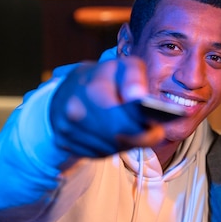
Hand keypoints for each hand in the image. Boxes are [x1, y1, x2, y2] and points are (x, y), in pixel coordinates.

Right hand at [50, 57, 164, 157]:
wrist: (65, 88)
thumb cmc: (103, 78)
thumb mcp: (123, 67)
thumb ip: (135, 78)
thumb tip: (138, 98)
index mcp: (92, 90)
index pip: (126, 124)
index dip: (146, 132)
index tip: (156, 129)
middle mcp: (76, 111)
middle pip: (118, 140)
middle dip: (138, 138)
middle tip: (148, 131)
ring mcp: (67, 129)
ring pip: (109, 150)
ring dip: (124, 143)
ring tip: (129, 129)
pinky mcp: (64, 142)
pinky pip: (96, 154)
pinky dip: (109, 147)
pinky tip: (112, 134)